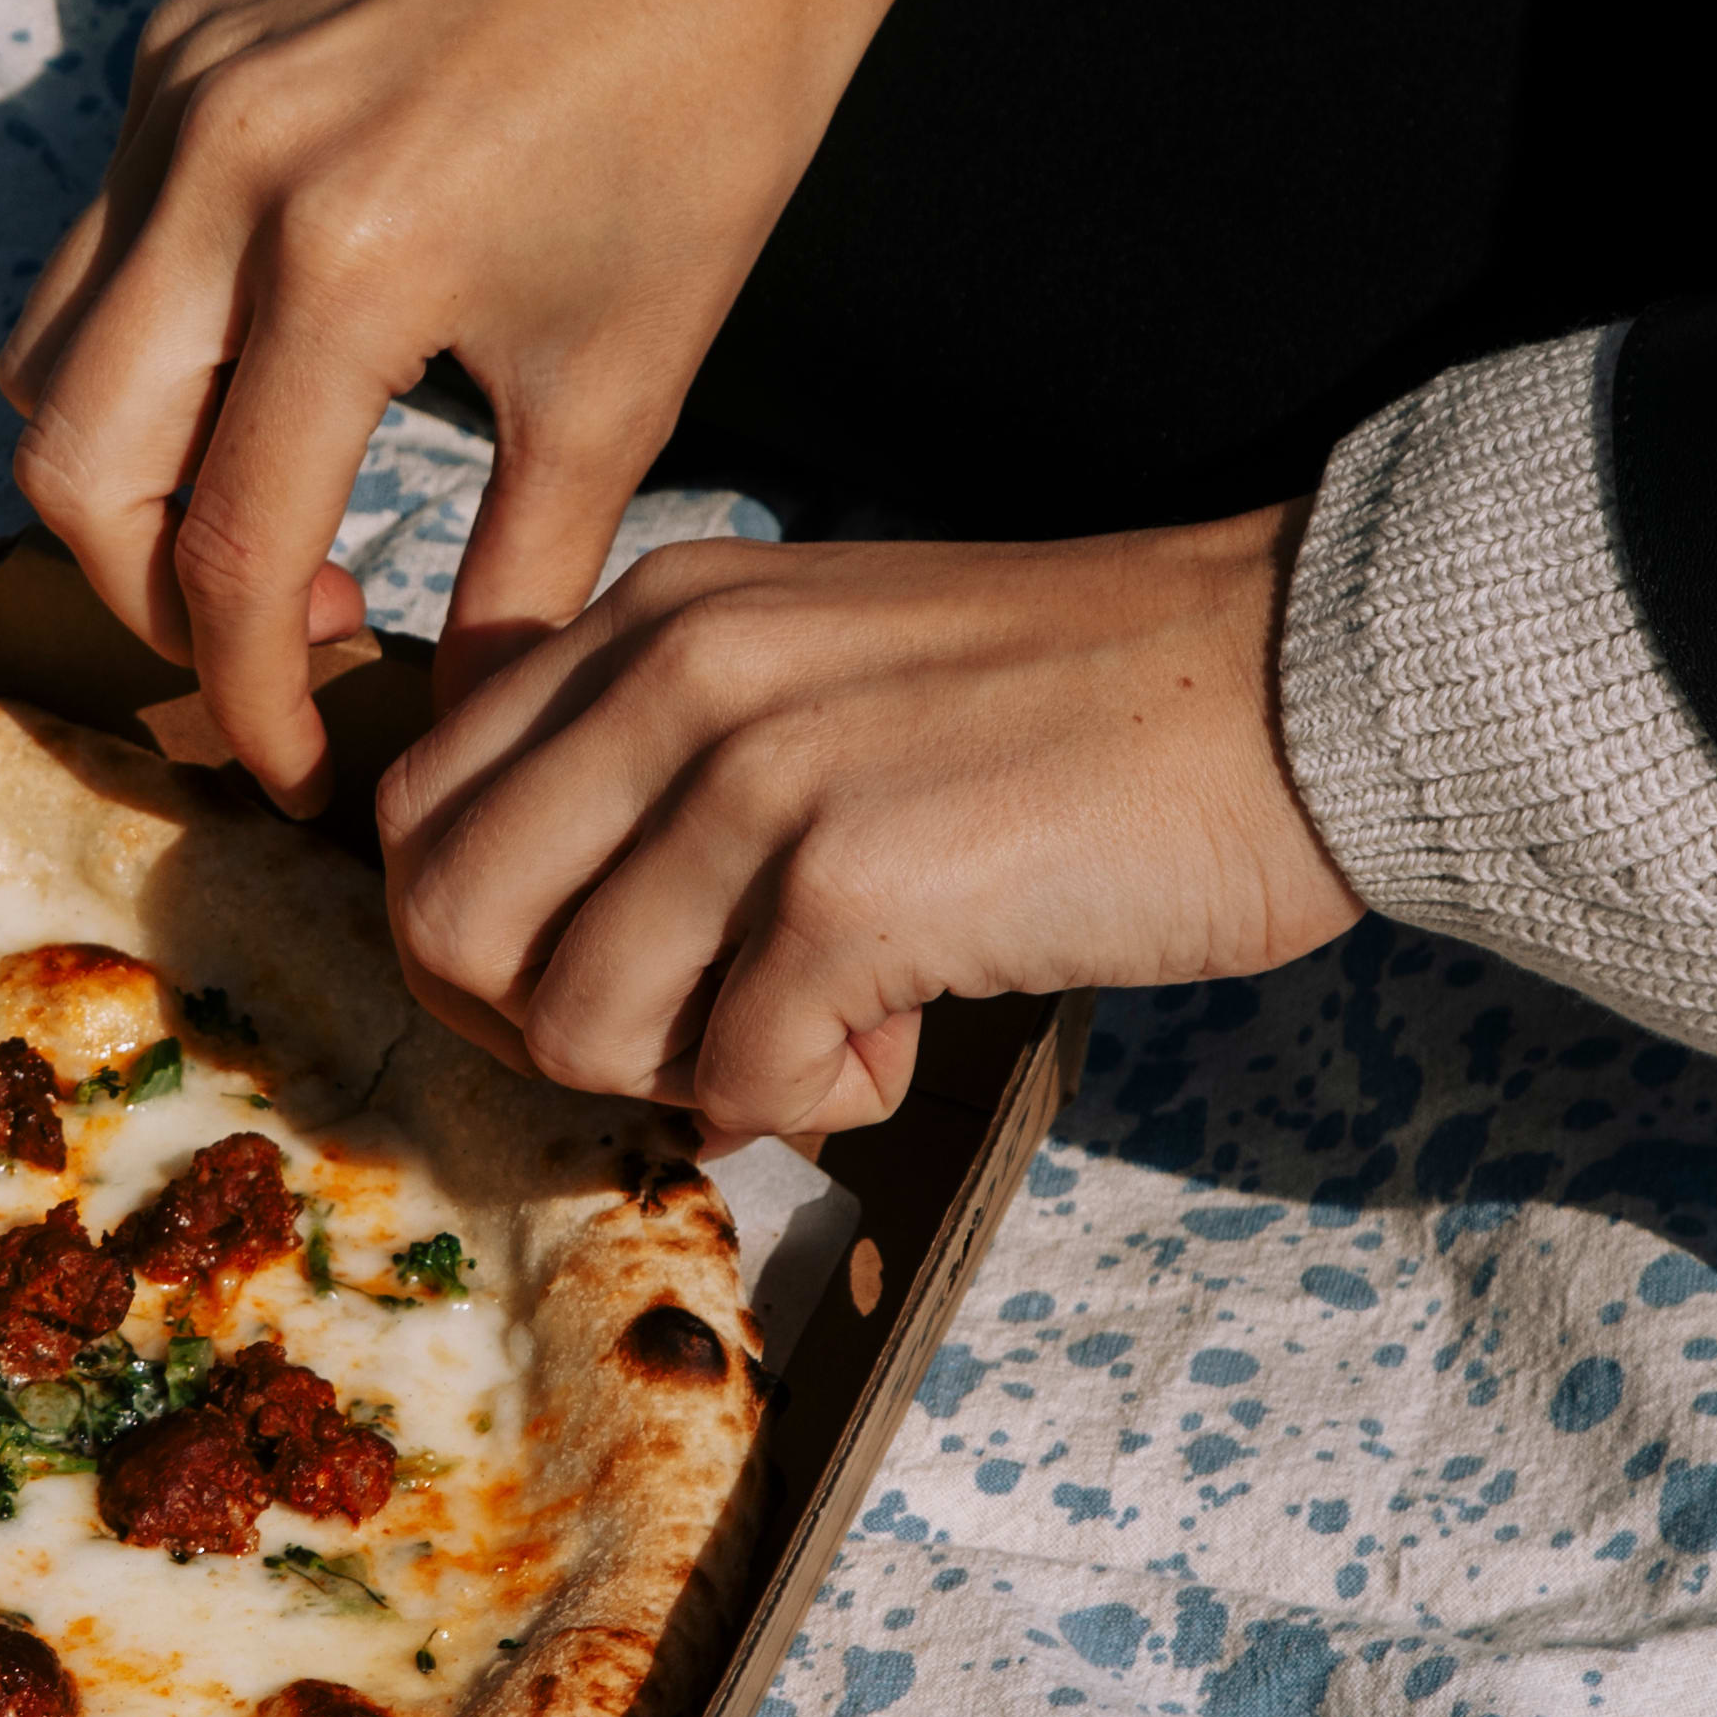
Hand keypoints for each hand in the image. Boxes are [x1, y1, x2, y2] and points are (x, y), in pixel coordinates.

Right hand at [1, 0, 1195, 802]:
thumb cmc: (702, 128)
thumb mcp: (625, 386)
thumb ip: (519, 581)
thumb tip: (455, 743)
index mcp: (342, 264)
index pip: (228, 555)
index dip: (254, 698)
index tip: (303, 772)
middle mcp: (219, 170)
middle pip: (71, 468)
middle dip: (150, 597)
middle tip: (275, 644)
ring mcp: (176, 91)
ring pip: (50, 354)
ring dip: (130, 477)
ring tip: (279, 516)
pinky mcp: (176, 41)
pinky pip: (101, 243)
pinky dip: (152, 347)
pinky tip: (280, 374)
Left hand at [371, 518, 1357, 1141]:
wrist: (1293, 683)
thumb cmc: (1075, 709)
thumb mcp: (820, 672)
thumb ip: (673, 773)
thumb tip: (564, 980)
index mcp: (656, 615)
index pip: (423, 800)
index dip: (476, 939)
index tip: (594, 985)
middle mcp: (677, 672)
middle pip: (447, 915)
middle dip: (539, 1025)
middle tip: (682, 1038)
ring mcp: (755, 774)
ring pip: (569, 1016)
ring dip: (684, 1071)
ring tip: (819, 1029)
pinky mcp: (851, 886)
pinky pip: (731, 1075)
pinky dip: (809, 1100)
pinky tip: (903, 1039)